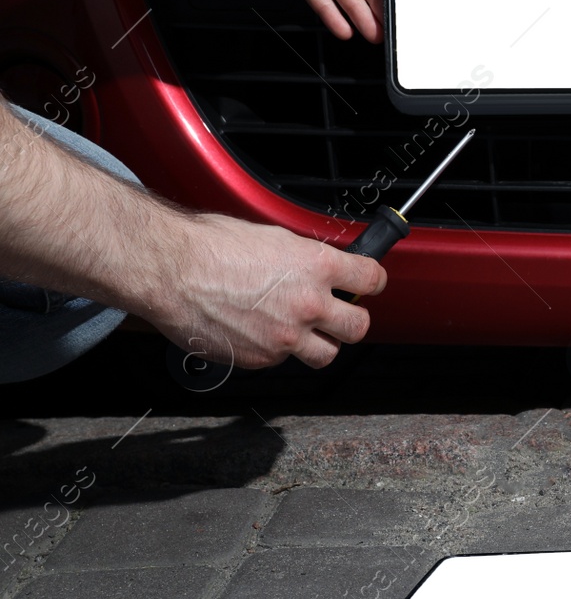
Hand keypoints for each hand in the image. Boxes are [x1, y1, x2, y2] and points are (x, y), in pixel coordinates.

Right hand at [152, 212, 386, 369]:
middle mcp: (308, 304)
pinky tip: (260, 331)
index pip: (372, 279)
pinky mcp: (261, 358)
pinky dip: (278, 350)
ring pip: (326, 354)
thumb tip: (318, 265)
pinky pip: (283, 360)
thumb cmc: (211, 246)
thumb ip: (304, 258)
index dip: (371, 281)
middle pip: (358, 326)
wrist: (171, 270)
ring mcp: (286, 336)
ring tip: (303, 330)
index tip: (367, 283)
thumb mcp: (273, 237)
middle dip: (351, 319)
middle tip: (339, 312)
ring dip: (320, 343)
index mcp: (317, 267)